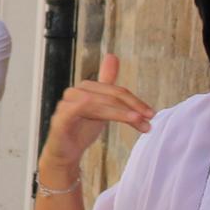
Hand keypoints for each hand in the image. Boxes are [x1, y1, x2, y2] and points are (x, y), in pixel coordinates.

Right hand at [42, 52, 154, 179]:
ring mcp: (65, 106)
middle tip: (148, 119)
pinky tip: (105, 120)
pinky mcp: (59, 121)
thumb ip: (107, 82)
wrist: (64, 153)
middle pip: (108, 96)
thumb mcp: (100, 106)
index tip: (151, 114)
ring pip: (96, 104)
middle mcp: (75, 93)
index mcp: (86, 88)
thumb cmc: (81, 129)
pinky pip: (74, 112)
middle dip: (131, 107)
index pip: (115, 91)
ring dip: (119, 113)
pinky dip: (89, 112)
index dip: (135, 101)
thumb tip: (111, 56)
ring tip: (136, 122)